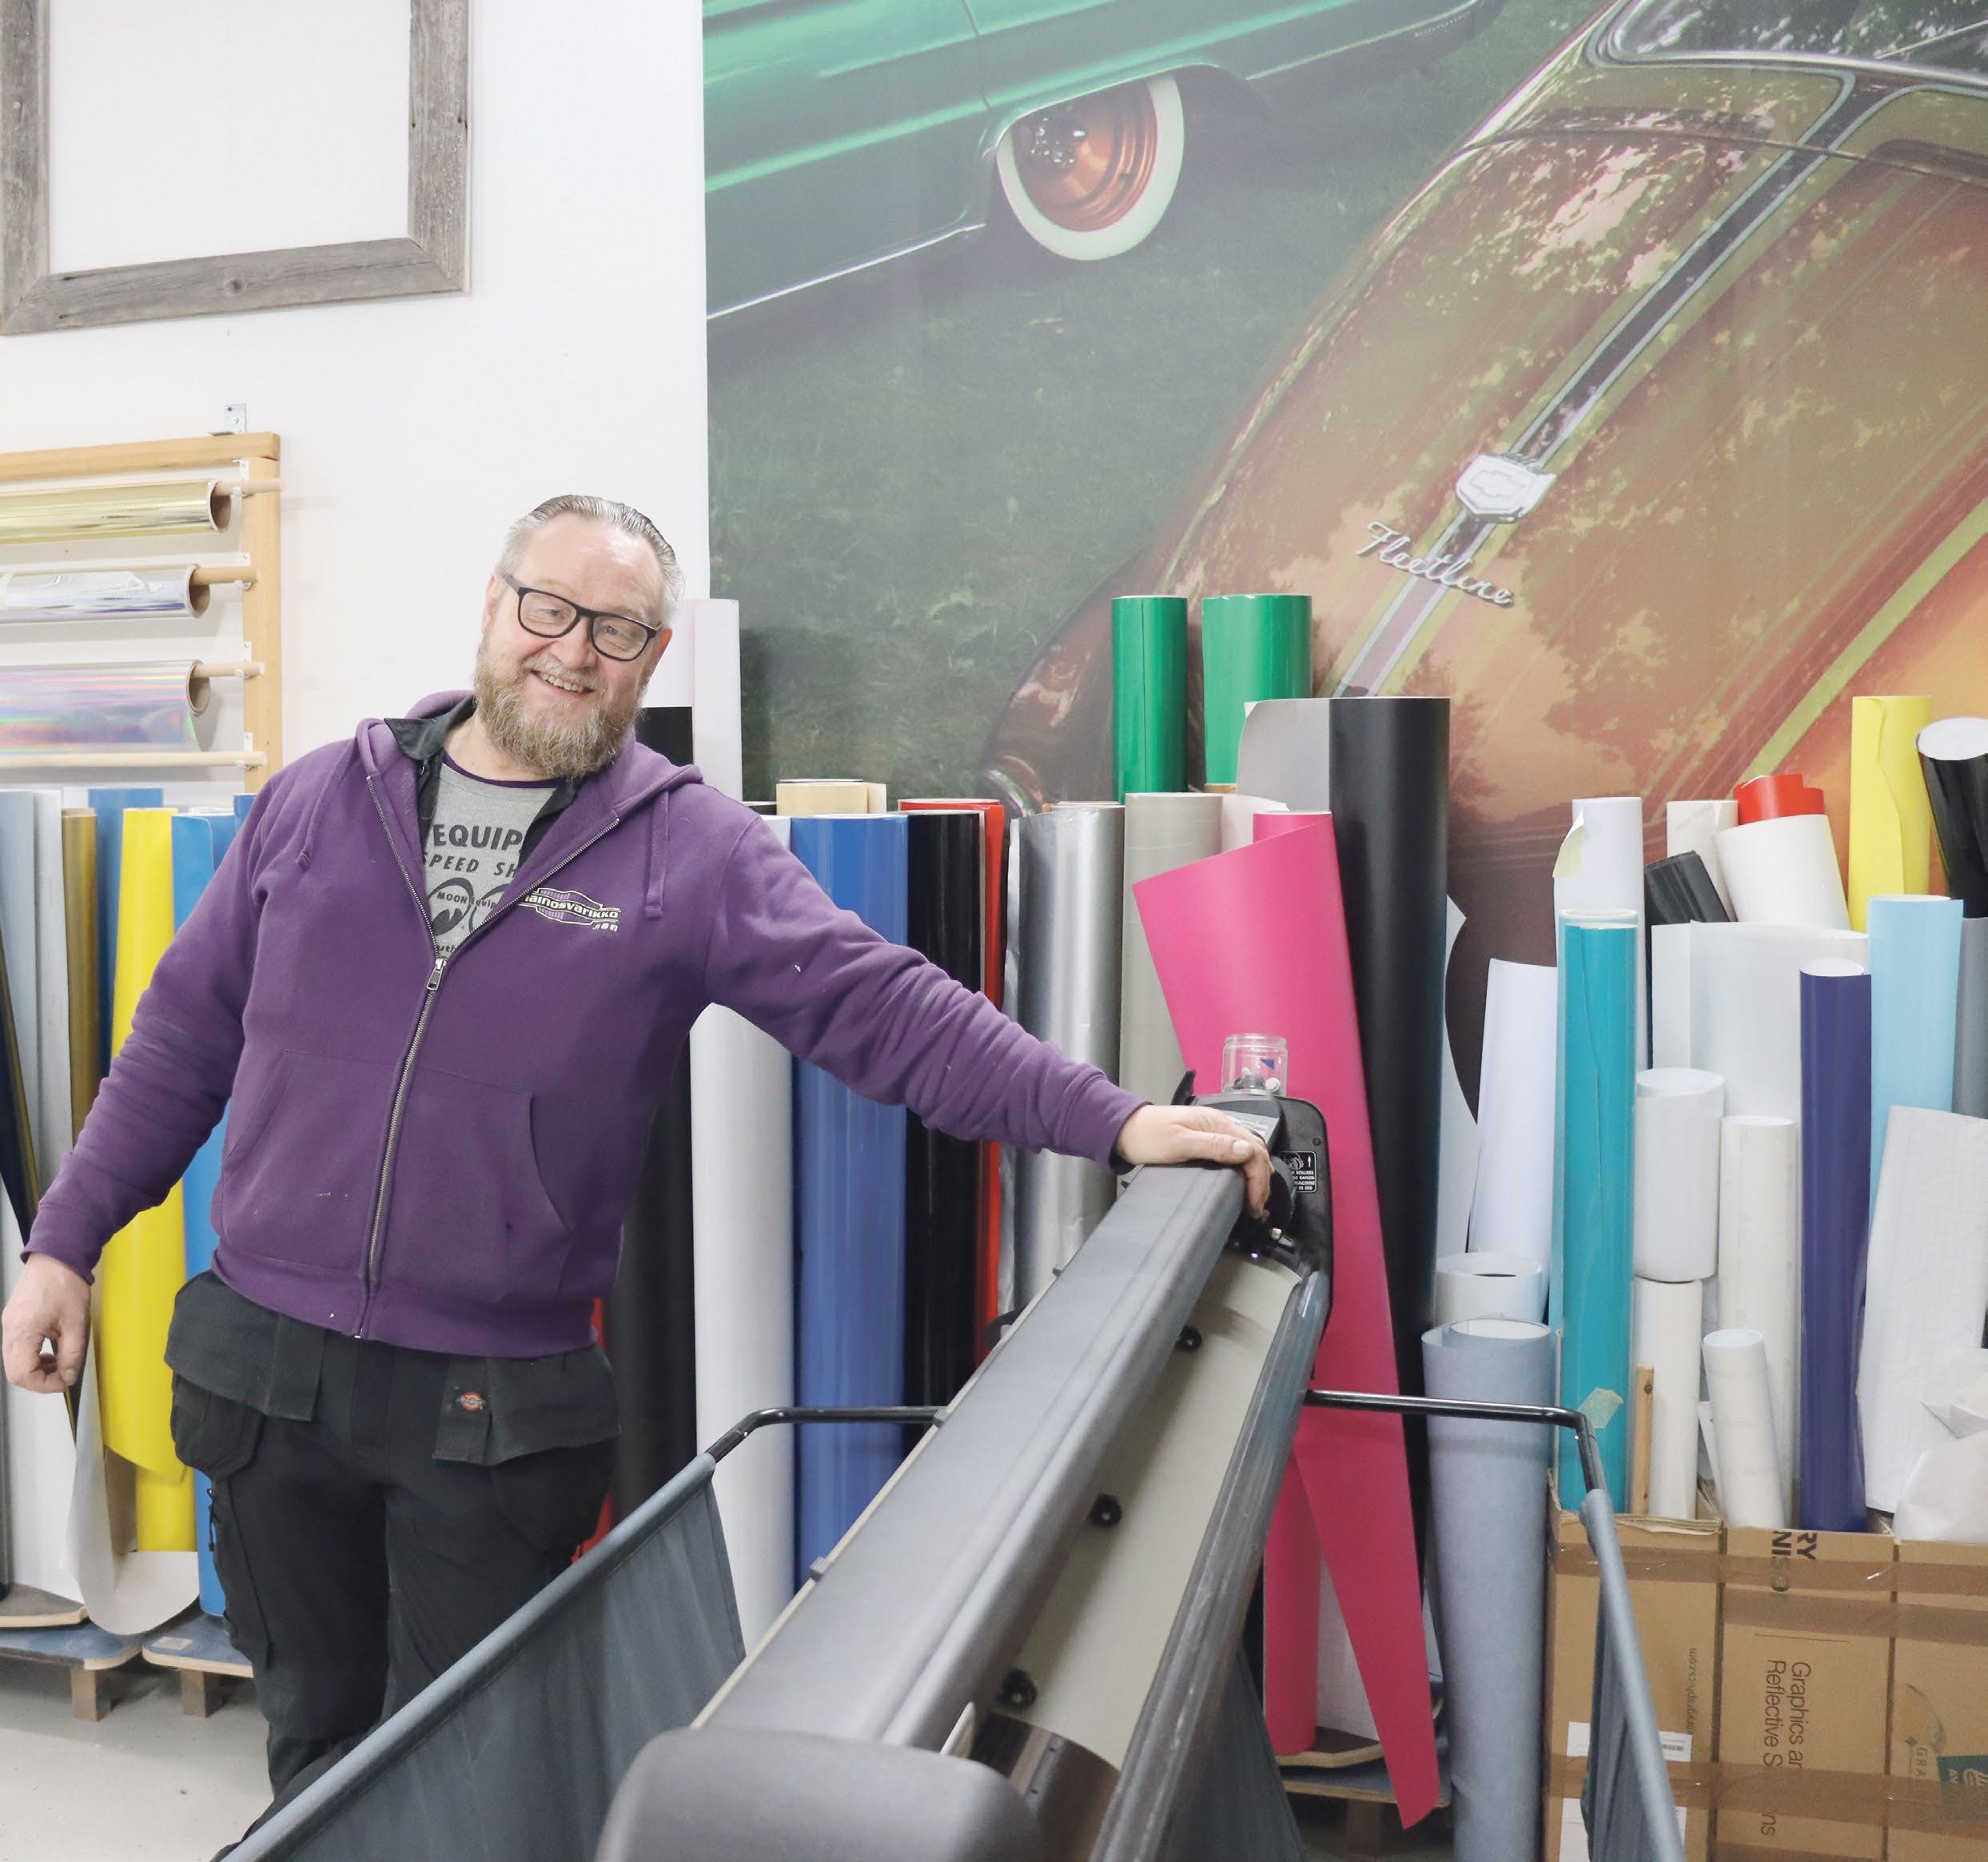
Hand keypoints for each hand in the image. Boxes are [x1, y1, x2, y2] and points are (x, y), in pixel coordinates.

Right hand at [3, 1253, 88, 1393]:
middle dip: (39, 1379)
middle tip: (62, 1376)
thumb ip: (72, 1353)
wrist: (57, 1256)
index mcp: (22, 1331)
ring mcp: (9, 1325)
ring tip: (60, 1363)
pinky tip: (52, 1350)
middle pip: (15, 1371)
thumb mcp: (77, 1322)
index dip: (44, 1385)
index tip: (64, 1382)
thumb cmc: (65, 1282)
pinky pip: (17, 1348)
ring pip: (14, 1361)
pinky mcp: (14, 1320)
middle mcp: (9, 1330)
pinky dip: (33, 1355)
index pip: (23, 1374)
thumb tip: (69, 1376)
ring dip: (36, 1368)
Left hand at [1114, 1103, 1271, 1217]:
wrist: (1124, 1130)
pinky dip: (1243, 1171)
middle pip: (1255, 1150)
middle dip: (1261, 1179)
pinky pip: (1233, 1155)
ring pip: (1247, 1152)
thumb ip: (1213, 1145)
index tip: (1253, 1201)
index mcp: (1217, 1123)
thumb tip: (1245, 1151)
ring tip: (1253, 1198)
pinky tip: (1240, 1183)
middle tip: (1256, 1205)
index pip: (1253, 1148)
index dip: (1258, 1177)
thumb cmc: (1147, 1135)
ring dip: (1255, 1175)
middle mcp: (1219, 1125)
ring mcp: (1213, 1133)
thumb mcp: (1179, 1143)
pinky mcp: (1205, 1142)